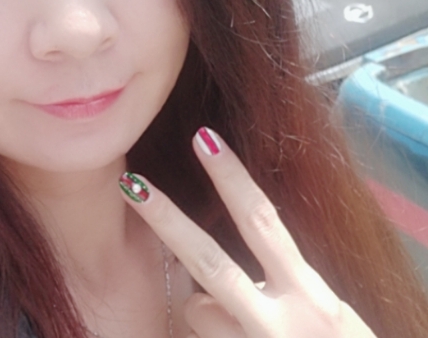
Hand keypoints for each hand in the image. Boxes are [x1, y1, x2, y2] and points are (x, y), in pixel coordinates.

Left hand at [119, 128, 375, 337]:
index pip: (263, 222)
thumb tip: (238, 263)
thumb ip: (284, 281)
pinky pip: (204, 335)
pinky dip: (216, 334)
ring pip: (199, 310)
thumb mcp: (325, 312)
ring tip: (239, 326)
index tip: (203, 138)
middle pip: (209, 261)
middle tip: (131, 184)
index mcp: (310, 294)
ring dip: (206, 311)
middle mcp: (283, 319)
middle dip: (166, 220)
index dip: (231, 178)